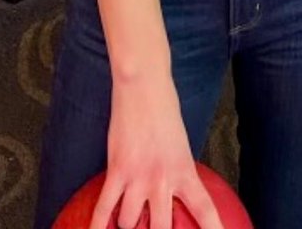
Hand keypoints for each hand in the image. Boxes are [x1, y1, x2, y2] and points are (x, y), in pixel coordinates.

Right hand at [90, 71, 224, 228]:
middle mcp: (164, 179)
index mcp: (185, 170)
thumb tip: (171, 193)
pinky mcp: (117, 170)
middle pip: (162, 228)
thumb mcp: (180, 144)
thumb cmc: (164, 110)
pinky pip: (104, 208)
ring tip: (127, 220)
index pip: (204, 208)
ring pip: (129, 222)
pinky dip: (97, 225)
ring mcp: (138, 177)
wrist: (144, 87)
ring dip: (127, 224)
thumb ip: (176, 171)